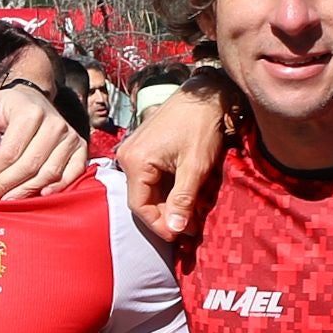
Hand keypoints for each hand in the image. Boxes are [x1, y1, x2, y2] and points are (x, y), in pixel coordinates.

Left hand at [0, 86, 88, 198]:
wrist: (33, 100)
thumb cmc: (7, 108)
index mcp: (30, 113)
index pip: (10, 152)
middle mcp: (55, 124)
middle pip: (30, 165)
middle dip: (6, 185)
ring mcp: (70, 137)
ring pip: (49, 173)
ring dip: (27, 191)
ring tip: (6, 201)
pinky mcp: (80, 148)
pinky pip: (73, 172)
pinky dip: (60, 186)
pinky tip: (42, 195)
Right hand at [114, 87, 230, 247]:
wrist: (204, 94)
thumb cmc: (200, 126)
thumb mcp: (195, 167)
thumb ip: (183, 200)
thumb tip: (175, 230)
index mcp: (135, 162)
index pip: (139, 206)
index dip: (158, 225)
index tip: (178, 237)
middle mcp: (127, 157)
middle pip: (141, 198)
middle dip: (164, 215)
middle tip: (188, 227)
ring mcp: (133, 151)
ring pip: (146, 189)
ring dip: (166, 203)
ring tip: (188, 212)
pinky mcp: (143, 148)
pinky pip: (149, 176)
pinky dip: (165, 188)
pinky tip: (182, 194)